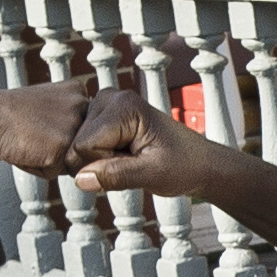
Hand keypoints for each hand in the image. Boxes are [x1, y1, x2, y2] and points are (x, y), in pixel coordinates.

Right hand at [0, 82, 101, 173]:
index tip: (37, 122)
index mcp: (77, 90)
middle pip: (78, 145)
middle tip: (32, 133)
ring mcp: (73, 126)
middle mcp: (81, 105)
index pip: (82, 128)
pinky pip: (54, 172)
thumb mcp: (46, 101)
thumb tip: (82, 140)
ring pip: (68, 160)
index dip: (56, 132)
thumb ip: (68, 115)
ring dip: (48, 159)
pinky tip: (24, 149)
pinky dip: (37, 168)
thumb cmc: (7, 113)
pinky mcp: (62, 148)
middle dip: (56, 147)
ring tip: (28, 140)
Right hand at [60, 84, 201, 197]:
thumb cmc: (183, 166)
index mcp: (124, 105)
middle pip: (77, 144)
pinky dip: (100, 157)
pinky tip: (123, 154)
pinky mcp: (102, 117)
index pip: (84, 145)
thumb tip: (80, 179)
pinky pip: (82, 145)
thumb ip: (116, 175)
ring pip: (77, 146)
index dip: (104, 164)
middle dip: (101, 162)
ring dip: (101, 160)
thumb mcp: (153, 175)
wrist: (199, 162)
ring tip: (131, 157)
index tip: (134, 162)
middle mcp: (110, 98)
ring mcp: (104, 106)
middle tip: (134, 160)